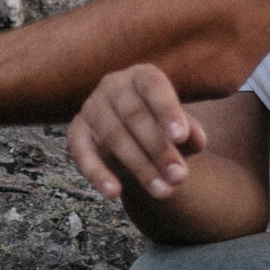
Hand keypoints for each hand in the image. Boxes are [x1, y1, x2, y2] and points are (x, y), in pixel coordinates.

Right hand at [67, 63, 207, 200]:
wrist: (135, 138)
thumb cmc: (163, 129)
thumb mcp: (181, 128)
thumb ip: (190, 132)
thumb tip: (192, 138)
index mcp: (142, 76)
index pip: (154, 87)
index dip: (167, 111)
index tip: (181, 137)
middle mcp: (114, 85)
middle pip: (134, 115)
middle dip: (159, 149)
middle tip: (179, 177)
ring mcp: (92, 106)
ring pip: (113, 135)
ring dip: (138, 166)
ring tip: (162, 191)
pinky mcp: (77, 130)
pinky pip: (82, 152)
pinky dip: (96, 173)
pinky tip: (113, 193)